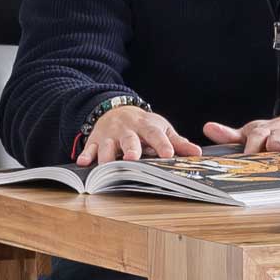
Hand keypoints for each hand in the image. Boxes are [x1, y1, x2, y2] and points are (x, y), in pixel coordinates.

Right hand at [82, 105, 202, 163]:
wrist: (118, 111)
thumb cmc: (145, 125)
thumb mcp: (162, 129)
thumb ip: (178, 142)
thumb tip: (197, 153)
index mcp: (146, 126)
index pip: (156, 135)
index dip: (162, 144)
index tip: (168, 154)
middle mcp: (127, 130)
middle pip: (129, 139)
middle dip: (131, 149)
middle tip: (132, 159)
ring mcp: (110, 134)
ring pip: (107, 146)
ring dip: (106, 156)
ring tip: (106, 168)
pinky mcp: (95, 139)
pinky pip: (89, 147)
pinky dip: (86, 154)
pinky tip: (83, 162)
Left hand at [204, 115, 279, 152]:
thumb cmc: (271, 134)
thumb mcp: (250, 133)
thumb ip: (230, 135)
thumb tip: (207, 128)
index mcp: (263, 131)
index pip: (256, 137)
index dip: (253, 146)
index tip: (248, 155)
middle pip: (277, 139)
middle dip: (275, 143)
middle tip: (272, 149)